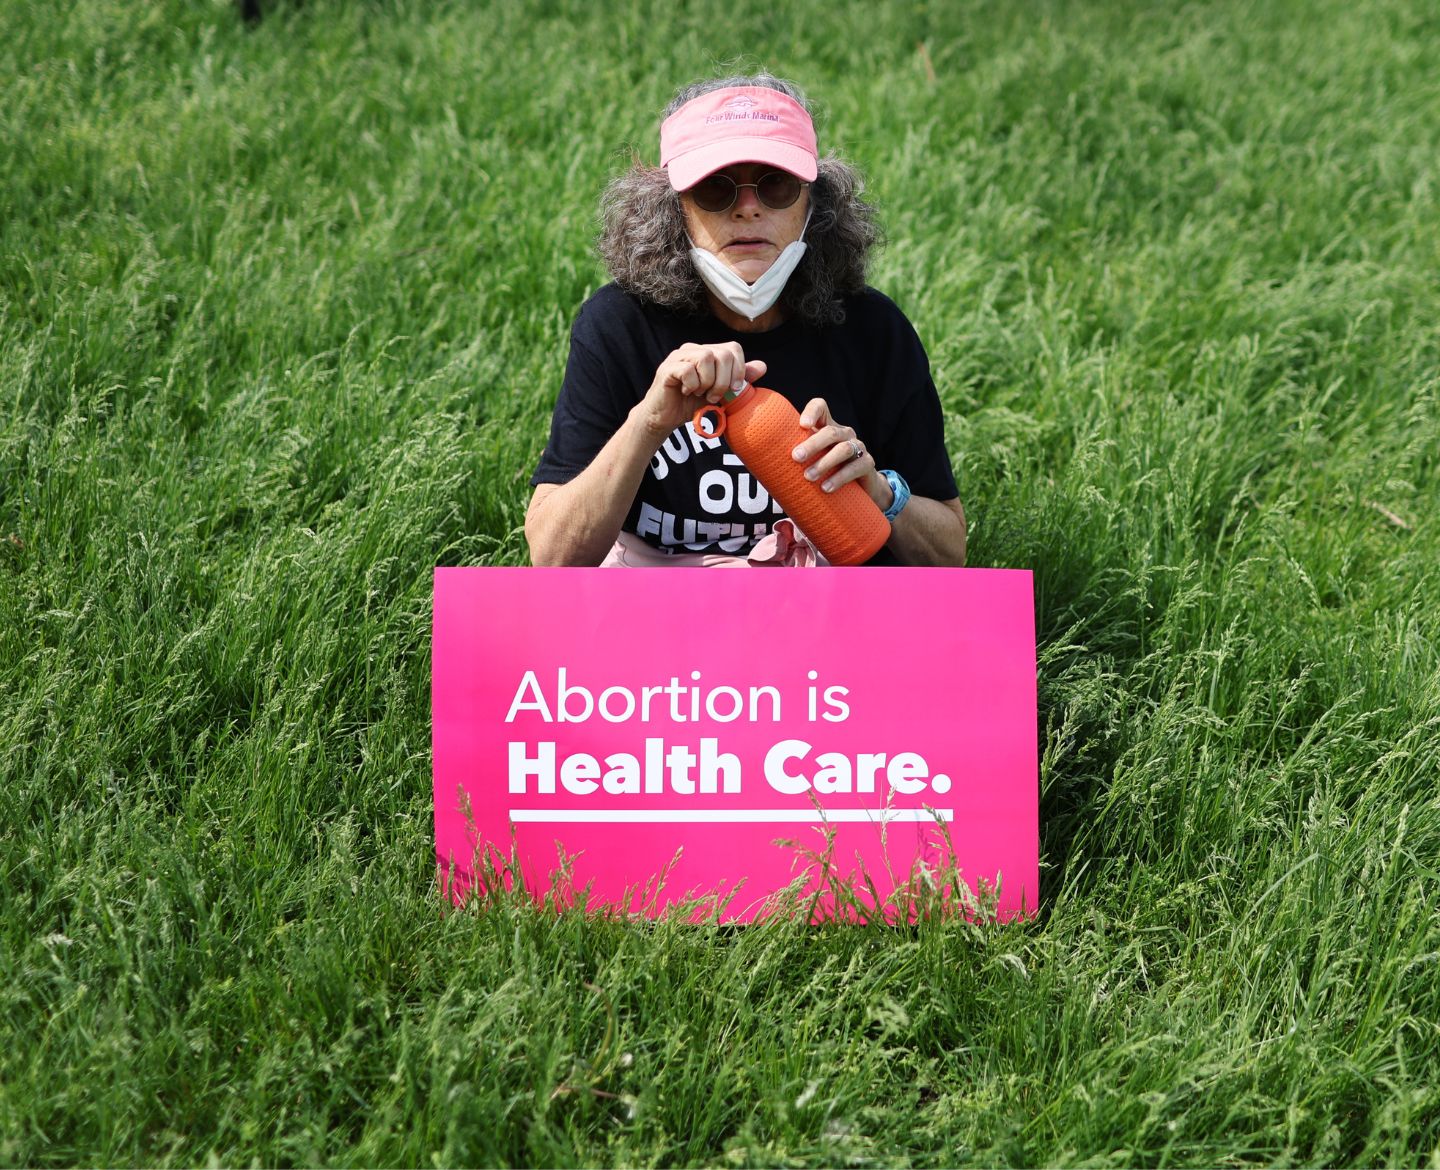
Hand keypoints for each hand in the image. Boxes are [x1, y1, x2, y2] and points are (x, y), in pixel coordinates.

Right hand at [636, 342, 767, 438]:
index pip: (733, 348)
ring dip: (708, 382)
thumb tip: (763, 366)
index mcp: (707, 352)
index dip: (738, 369)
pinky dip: (692, 385)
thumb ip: (739, 380)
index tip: (733, 390)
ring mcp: (678, 356)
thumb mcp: (721, 393)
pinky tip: (686, 392)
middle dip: (724, 380)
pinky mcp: (667, 368)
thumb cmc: (691, 404)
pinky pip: (688, 370)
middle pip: (722, 353)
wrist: (664, 418)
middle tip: (714, 396)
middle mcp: (693, 349)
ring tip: (700, 393)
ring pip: (706, 358)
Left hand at [791, 398, 892, 508]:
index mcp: (827, 427)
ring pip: (843, 449)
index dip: (812, 412)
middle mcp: (844, 434)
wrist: (861, 490)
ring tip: (809, 477)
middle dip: (812, 444)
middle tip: (795, 458)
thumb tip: (757, 463)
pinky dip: (840, 478)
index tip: (802, 425)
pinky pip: (855, 467)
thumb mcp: (812, 461)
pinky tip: (826, 488)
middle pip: (830, 431)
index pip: (821, 407)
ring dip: (824, 463)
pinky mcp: (867, 464)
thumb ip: (794, 458)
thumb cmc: (828, 472)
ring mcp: (858, 447)